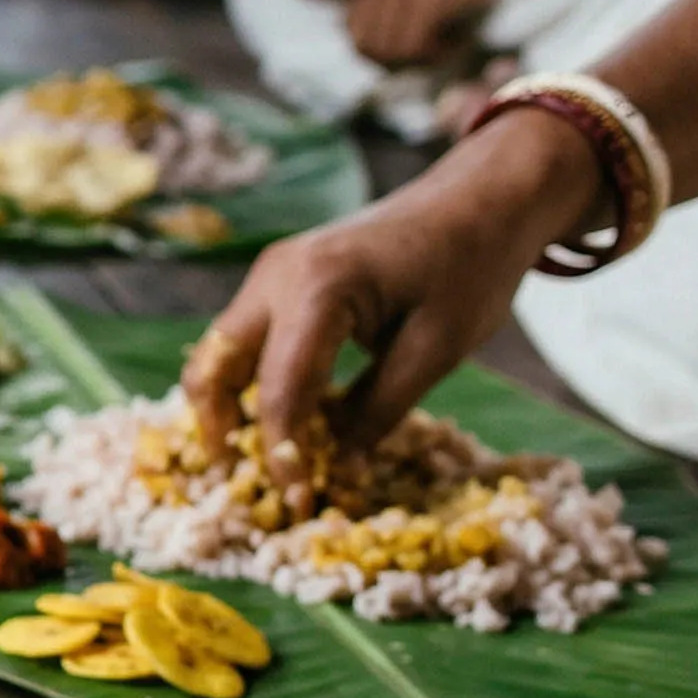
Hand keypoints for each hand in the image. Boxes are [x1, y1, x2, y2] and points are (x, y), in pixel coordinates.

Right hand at [182, 107, 595, 500]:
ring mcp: (272, 273)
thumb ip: (379, 411)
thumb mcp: (438, 347)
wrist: (483, 196)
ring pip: (219, 352)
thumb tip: (339, 472)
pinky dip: (249, 382)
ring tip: (257, 456)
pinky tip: (278, 417)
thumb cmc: (472, 265)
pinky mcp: (281, 278)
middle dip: (220, 429)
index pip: (278, 390)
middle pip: (214, 365)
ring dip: (228, 406)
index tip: (299, 501)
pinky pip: (245, 338)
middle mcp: (277, 275)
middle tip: (243, 481)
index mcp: (319, 287)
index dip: (282, 453)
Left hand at [343, 0, 555, 66]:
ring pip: (386, 50)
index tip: (414, 44)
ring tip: (449, 46)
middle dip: (393, 59)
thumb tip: (401, 31)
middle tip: (429, 54)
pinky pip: (414, 47)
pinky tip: (462, 40)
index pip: (353, 22)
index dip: (379, 44)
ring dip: (416, 59)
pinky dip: (436, 55)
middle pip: (362, 41)